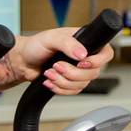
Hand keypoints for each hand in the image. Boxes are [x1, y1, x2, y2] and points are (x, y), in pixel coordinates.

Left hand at [0, 28, 114, 94]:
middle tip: (56, 65)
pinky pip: (73, 92)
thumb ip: (67, 43)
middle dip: (72, 73)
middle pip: (93, 73)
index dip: (97, 61)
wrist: (24, 61)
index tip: (81, 63)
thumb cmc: (36, 45)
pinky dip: (60, 88)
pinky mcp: (71, 83)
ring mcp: (79, 71)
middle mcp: (84, 57)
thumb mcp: (51, 38)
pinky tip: (50, 81)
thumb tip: (82, 53)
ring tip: (49, 72)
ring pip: (83, 84)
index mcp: (85, 42)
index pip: (106, 53)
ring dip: (63, 81)